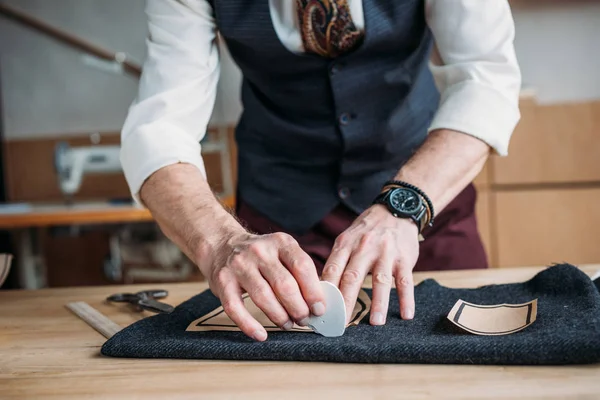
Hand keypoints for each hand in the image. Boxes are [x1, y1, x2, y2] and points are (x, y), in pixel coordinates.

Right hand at [205, 231, 325, 340]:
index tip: (319, 309)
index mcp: (280, 242)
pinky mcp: (222, 280)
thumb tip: (319, 304)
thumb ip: (299, 272)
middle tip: (303, 320)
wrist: (221, 245)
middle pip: (284, 285)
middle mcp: (259, 250)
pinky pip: (235, 307)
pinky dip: (249, 325)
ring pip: (263, 297)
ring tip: (287, 324)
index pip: (302, 266)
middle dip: (298, 308)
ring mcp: (239, 265)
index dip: (314, 291)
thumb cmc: (260, 256)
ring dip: (279, 316)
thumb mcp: (282, 252)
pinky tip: (261, 335)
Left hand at [322, 204, 418, 324]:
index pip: (332, 270)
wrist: (395, 210)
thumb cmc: (366, 231)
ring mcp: (386, 253)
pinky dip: (406, 299)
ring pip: (381, 280)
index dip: (324, 292)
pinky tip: (406, 315)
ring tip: (375, 323)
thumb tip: (321, 291)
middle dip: (346, 302)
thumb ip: (336, 262)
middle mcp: (364, 248)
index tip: (320, 312)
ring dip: (378, 303)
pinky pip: (405, 281)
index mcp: (345, 245)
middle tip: (341, 324)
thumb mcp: (347, 240)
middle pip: (352, 277)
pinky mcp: (404, 258)